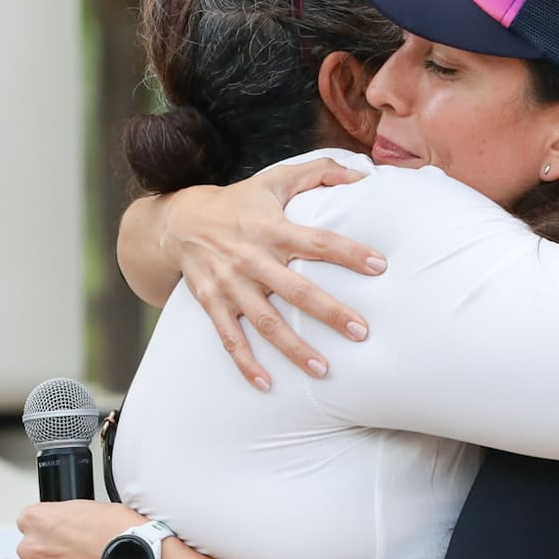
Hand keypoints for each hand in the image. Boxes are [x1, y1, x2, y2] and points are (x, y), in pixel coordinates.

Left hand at [16, 499, 148, 558]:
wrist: (134, 556)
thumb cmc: (119, 530)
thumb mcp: (88, 508)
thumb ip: (68, 519)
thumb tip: (70, 527)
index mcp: (38, 519)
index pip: (28, 526)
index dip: (48, 534)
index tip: (61, 539)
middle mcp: (31, 546)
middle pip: (31, 555)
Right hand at [161, 159, 386, 390]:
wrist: (178, 221)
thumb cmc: (239, 202)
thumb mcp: (275, 180)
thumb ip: (319, 172)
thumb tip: (362, 176)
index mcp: (271, 228)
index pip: (317, 241)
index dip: (349, 253)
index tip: (380, 266)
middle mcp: (251, 258)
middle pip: (295, 290)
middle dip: (329, 312)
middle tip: (361, 332)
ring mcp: (230, 284)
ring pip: (265, 322)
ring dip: (293, 348)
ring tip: (323, 371)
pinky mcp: (212, 304)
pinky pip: (229, 339)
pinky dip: (246, 364)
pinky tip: (267, 385)